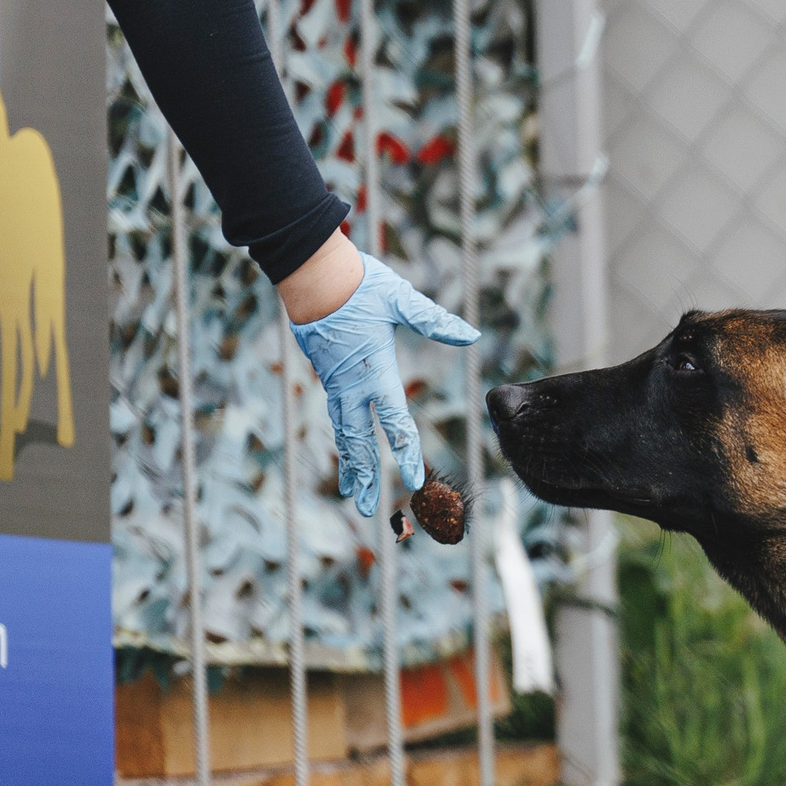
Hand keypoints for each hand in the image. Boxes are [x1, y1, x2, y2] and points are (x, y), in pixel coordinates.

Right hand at [289, 253, 477, 516]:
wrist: (312, 275)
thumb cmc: (361, 285)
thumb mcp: (402, 300)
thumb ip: (435, 321)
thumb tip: (473, 335)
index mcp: (375, 372)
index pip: (394, 422)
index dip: (405, 453)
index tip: (413, 481)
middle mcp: (352, 385)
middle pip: (359, 441)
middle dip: (366, 476)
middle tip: (367, 510)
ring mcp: (335, 383)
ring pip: (343, 433)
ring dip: (350, 466)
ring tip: (352, 495)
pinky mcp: (326, 376)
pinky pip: (335, 417)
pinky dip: (341, 441)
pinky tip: (345, 454)